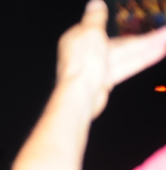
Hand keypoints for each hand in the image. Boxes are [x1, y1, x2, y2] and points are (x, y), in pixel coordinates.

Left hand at [57, 0, 165, 119]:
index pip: (100, 28)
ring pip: (126, 54)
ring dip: (148, 46)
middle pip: (119, 42)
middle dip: (144, 38)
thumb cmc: (82, 62)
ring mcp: (96, 68)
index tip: (139, 22)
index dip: (121, 25)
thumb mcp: (90, 31)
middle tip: (165, 32)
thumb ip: (95, 16)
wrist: (80, 95)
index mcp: (78, 38)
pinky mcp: (105, 80)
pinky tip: (159, 52)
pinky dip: (142, 59)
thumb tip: (95, 3)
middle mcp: (86, 53)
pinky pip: (126, 66)